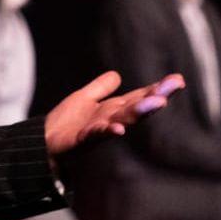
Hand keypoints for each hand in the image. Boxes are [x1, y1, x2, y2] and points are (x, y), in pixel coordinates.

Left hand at [44, 72, 183, 155]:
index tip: (178, 80)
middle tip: (174, 86)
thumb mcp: (84, 98)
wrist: (42, 143)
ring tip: (157, 102)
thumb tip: (117, 75)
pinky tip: (118, 128)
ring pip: (123, 119)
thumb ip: (100, 87)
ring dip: (140, 111)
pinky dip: (107, 131)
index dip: (157, 89)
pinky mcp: (82, 140)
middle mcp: (111, 120)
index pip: (139, 97)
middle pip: (137, 106)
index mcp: (113, 109)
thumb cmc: (65, 123)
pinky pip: (97, 135)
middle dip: (157, 96)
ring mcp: (98, 130)